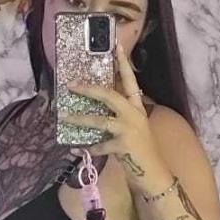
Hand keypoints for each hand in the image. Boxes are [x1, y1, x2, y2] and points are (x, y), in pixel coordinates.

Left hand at [59, 42, 170, 191]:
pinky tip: (78, 150)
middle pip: (110, 96)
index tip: (116, 46)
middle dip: (90, 90)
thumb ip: (117, 118)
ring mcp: (129, 130)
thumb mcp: (132, 129)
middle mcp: (134, 115)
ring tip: (66, 117)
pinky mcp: (124, 146)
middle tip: (72, 85)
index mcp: (137, 109)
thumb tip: (94, 111)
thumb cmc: (140, 152)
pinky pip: (100, 145)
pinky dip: (88, 148)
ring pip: (100, 120)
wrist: (153, 174)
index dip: (123, 64)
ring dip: (81, 119)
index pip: (130, 82)